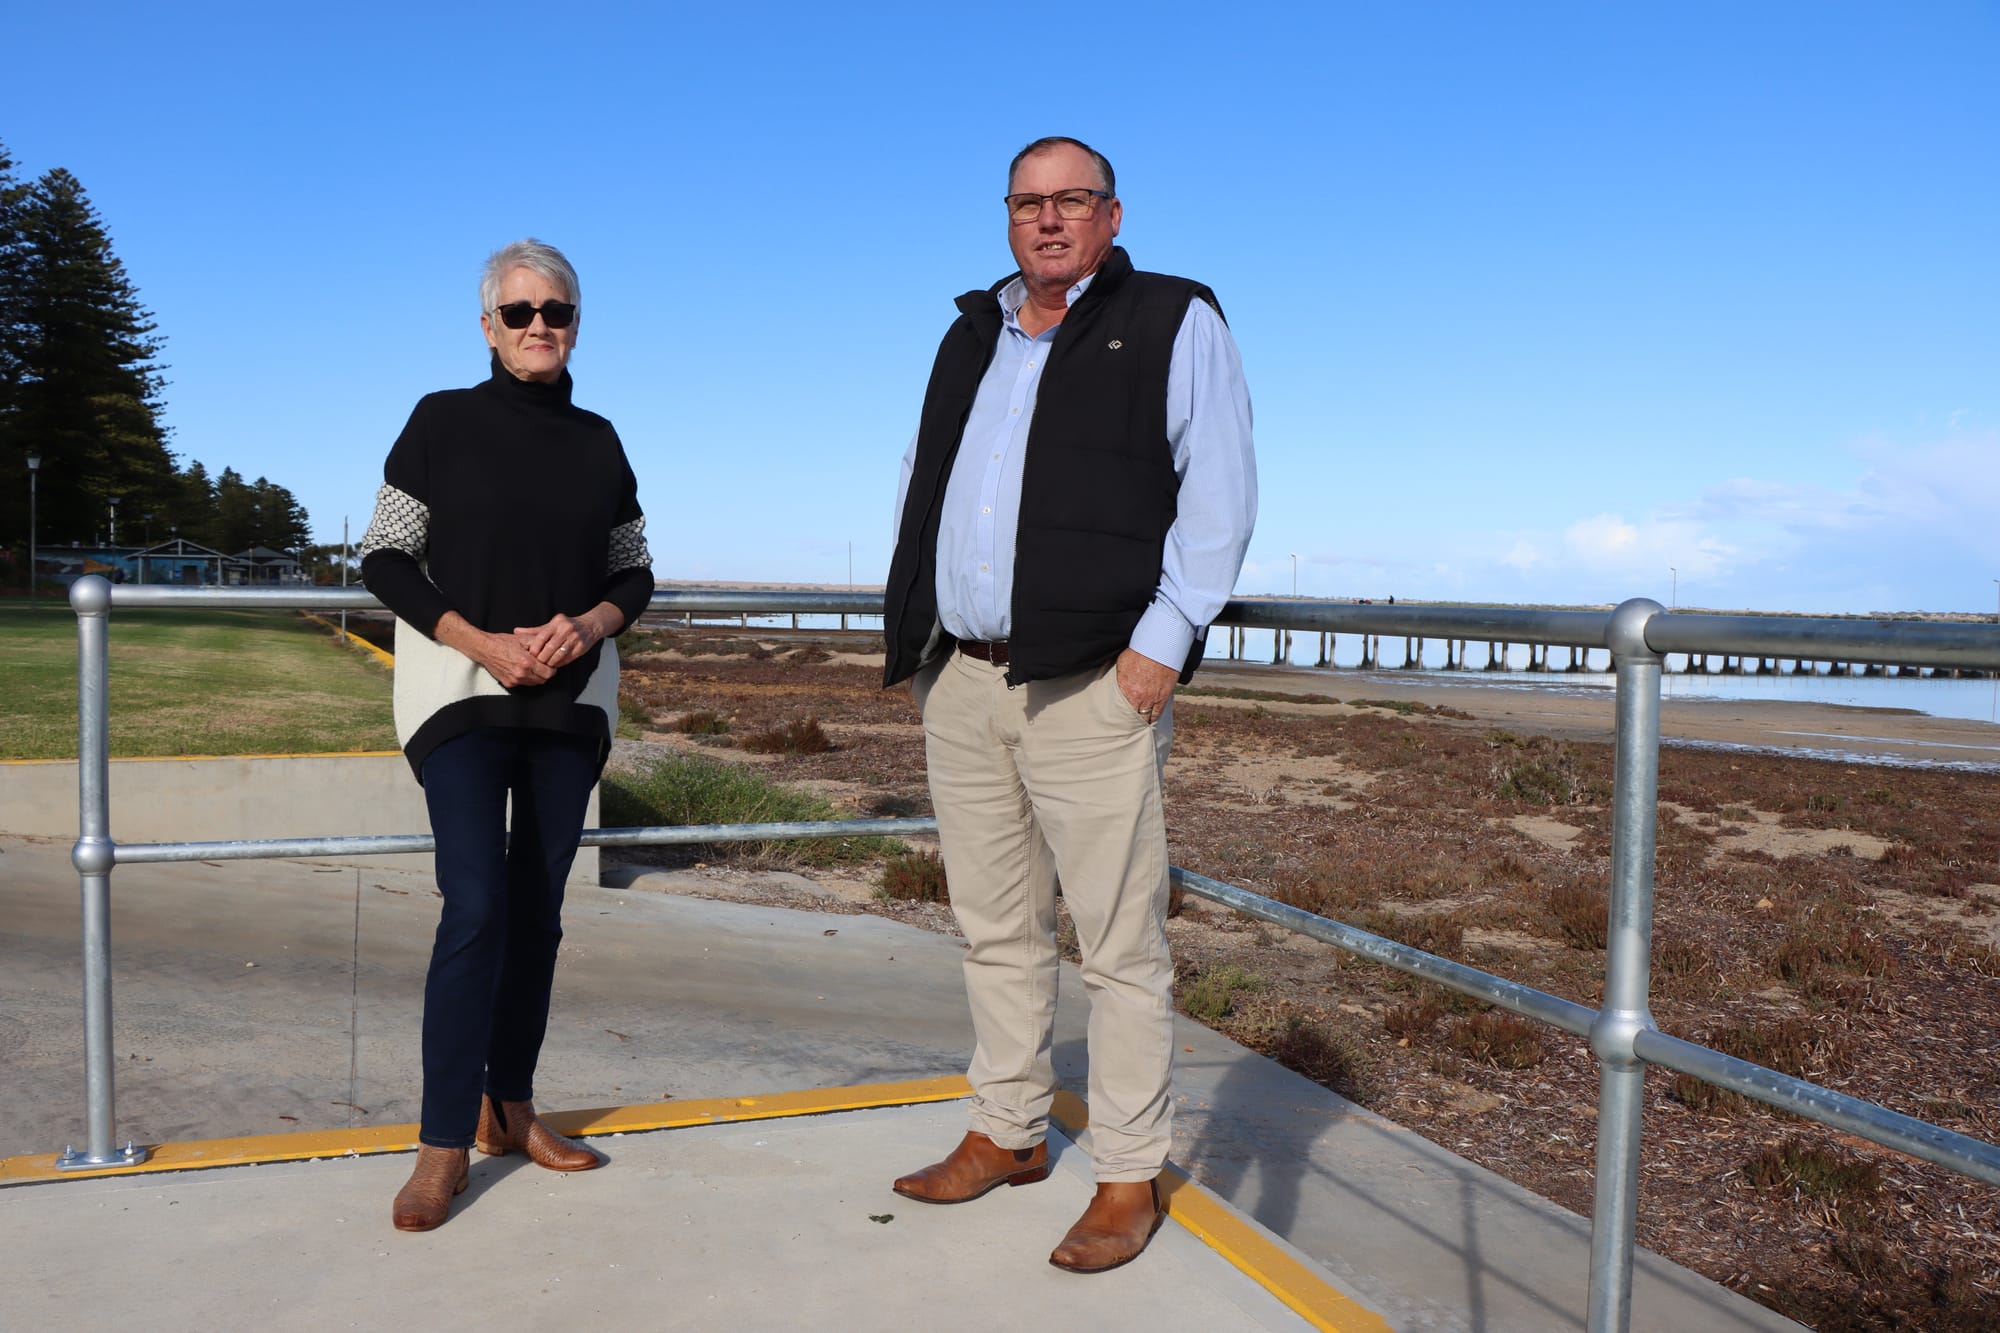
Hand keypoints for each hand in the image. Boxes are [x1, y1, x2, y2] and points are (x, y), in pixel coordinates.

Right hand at [434, 612, 554, 687]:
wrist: (484, 648)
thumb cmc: (503, 642)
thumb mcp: (523, 638)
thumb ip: (539, 644)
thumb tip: (551, 649)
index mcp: (526, 663)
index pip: (548, 673)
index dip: (552, 668)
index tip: (550, 663)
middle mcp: (521, 674)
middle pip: (543, 680)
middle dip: (545, 673)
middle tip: (543, 665)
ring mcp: (514, 680)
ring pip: (534, 683)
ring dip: (536, 676)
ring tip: (533, 666)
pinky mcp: (508, 684)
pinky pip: (523, 684)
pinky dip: (526, 678)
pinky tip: (523, 669)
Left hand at [514, 611, 603, 667]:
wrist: (590, 626)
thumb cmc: (567, 626)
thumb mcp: (551, 625)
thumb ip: (534, 630)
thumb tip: (516, 631)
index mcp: (557, 622)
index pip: (542, 637)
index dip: (535, 648)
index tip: (531, 655)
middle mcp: (566, 629)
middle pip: (550, 647)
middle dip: (542, 657)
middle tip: (536, 663)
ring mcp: (575, 638)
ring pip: (559, 654)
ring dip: (550, 662)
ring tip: (545, 665)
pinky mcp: (581, 647)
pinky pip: (567, 658)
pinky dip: (560, 663)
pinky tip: (555, 664)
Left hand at [1115, 648, 1177, 725]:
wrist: (1160, 646)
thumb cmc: (1140, 651)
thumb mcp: (1122, 664)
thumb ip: (1120, 678)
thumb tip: (1117, 683)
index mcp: (1125, 688)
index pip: (1119, 709)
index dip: (1118, 716)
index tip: (1115, 721)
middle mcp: (1138, 697)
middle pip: (1132, 716)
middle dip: (1129, 722)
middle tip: (1125, 728)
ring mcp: (1152, 698)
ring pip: (1145, 718)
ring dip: (1141, 722)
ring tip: (1137, 727)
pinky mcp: (1164, 697)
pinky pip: (1157, 714)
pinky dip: (1153, 719)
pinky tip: (1149, 722)